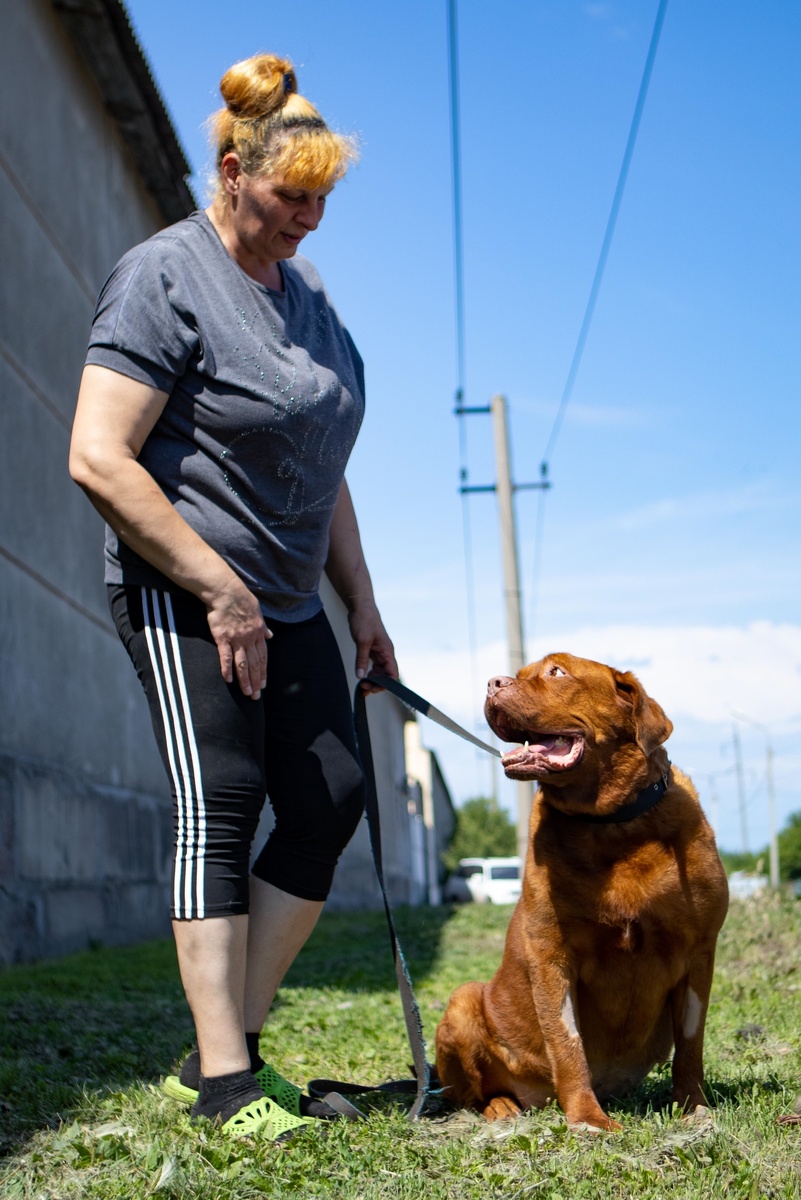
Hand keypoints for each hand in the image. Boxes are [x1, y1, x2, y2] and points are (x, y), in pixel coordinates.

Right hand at [205, 579, 271, 698]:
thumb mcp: (257, 611)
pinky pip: (226, 657)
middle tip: (256, 696)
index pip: (263, 657)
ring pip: (243, 664)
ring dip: (245, 680)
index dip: (263, 671)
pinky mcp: (222, 637)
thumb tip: (270, 635)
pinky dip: (227, 669)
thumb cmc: (241, 598)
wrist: (226, 590)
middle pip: (254, 664)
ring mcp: (236, 639)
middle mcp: (250, 638)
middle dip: (256, 681)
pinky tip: (228, 680)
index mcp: (259, 632)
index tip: (263, 684)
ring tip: (247, 693)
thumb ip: (263, 626)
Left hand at [348, 599, 397, 693]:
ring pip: (379, 672)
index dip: (386, 683)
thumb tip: (360, 676)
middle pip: (386, 675)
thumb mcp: (362, 641)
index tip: (374, 688)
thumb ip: (361, 659)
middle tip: (364, 688)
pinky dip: (368, 673)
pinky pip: (373, 666)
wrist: (361, 607)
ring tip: (362, 687)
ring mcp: (379, 652)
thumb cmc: (365, 620)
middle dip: (377, 684)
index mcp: (387, 651)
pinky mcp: (372, 650)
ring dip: (372, 680)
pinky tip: (362, 677)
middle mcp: (385, 653)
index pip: (392, 672)